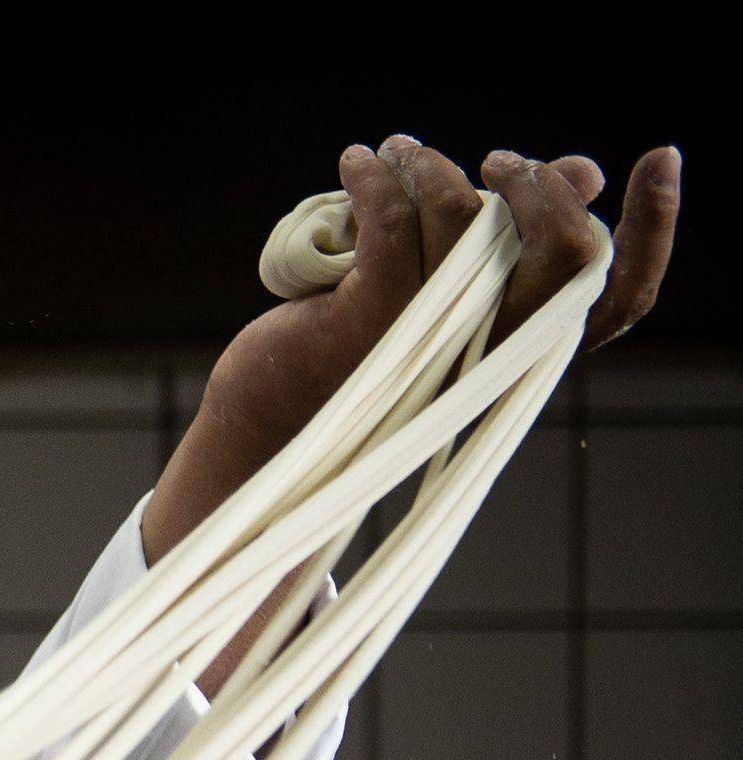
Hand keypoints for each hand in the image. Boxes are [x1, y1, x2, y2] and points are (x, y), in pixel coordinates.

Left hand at [151, 136, 681, 560]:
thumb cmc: (358, 371)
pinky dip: (376, 177)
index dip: (654, 230)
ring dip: (434, 164)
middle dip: (535, 183)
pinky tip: (359, 162)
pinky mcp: (366, 324)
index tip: (657, 159)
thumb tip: (581, 173)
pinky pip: (392, 219)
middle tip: (493, 160)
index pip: (620, 301)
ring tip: (399, 151)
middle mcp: (490, 359)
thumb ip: (510, 246)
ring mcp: (430, 344)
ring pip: (463, 217)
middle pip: (564, 251)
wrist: (266, 443)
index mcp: (520, 359)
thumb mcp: (442, 308)